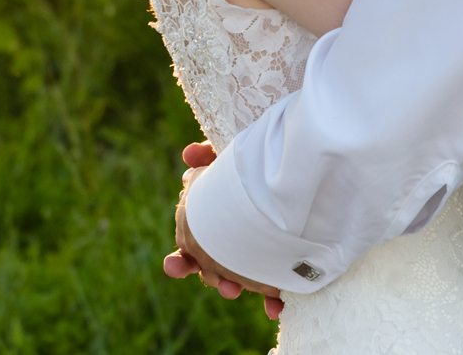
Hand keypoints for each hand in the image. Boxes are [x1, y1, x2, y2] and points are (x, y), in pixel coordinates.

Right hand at [162, 142, 283, 318]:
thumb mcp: (228, 157)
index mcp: (208, 223)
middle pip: (210, 269)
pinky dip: (271, 300)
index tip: (174, 266)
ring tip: (232, 289)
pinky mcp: (277, 266)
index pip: (190, 246)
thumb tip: (189, 154)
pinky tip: (274, 307)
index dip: (180, 261)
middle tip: (216, 283)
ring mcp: (252, 255)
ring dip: (231, 287)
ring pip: (236, 281)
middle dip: (209, 278)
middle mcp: (227, 243)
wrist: (288, 175)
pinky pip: (272, 290)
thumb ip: (209, 154)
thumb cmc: (253, 167)